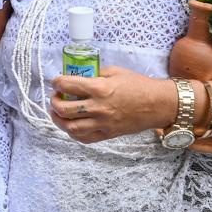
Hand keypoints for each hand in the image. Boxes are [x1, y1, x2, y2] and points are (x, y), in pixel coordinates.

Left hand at [49, 66, 175, 143]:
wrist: (158, 104)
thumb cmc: (139, 85)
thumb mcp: (115, 72)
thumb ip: (95, 74)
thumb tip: (80, 76)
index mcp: (99, 88)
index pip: (67, 85)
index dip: (57, 82)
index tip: (56, 81)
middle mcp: (98, 107)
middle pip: (64, 109)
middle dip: (53, 103)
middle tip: (55, 98)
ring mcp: (103, 123)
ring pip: (71, 128)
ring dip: (59, 120)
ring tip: (57, 113)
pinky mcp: (108, 134)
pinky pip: (85, 139)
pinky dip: (73, 134)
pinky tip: (71, 126)